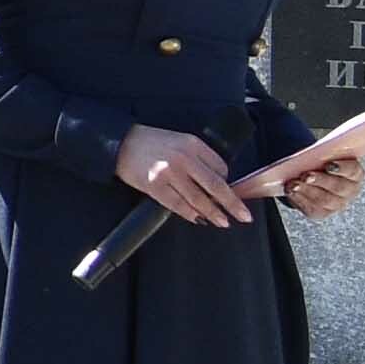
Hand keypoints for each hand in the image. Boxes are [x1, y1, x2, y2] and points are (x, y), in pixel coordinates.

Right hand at [112, 122, 244, 228]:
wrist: (120, 143)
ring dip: (213, 213)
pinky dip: (189, 213)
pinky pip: (177, 204)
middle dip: (232, 203)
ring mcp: (169, 173)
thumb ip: (197, 157)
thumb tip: (213, 180)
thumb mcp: (179, 140)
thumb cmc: (150, 142)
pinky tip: (197, 218)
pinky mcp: (155, 186)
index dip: (227, 182)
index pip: (220, 167)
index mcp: (193, 144)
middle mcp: (184, 158)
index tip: (230, 192)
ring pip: (198, 199)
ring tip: (223, 222)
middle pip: (215, 185)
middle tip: (244, 216)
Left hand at [277, 153, 364, 222]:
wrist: (312, 177)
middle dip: (320, 180)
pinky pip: (312, 209)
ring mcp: (337, 204)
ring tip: (294, 184)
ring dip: (307, 191)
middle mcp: (349, 190)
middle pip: (338, 187)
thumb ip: (321, 154)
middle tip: (306, 175)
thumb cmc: (320, 163)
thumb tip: (309, 155)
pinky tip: (291, 191)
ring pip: (324, 200)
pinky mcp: (322, 212)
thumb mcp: (323, 156)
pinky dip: (299, 199)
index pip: (352, 170)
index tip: (329, 164)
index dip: (341, 168)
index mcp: (354, 173)